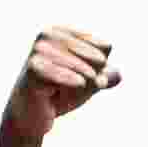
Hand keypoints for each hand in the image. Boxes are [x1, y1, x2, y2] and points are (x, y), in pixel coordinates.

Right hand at [5, 27, 120, 137]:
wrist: (30, 115)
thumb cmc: (59, 94)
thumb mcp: (88, 84)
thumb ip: (105, 76)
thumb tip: (117, 75)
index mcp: (63, 31)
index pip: (105, 47)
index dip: (100, 68)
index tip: (77, 75)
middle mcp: (49, 34)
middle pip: (98, 59)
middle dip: (93, 79)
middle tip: (70, 87)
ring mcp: (39, 50)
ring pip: (88, 72)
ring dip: (81, 89)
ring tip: (60, 92)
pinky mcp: (33, 68)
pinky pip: (72, 80)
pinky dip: (72, 89)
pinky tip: (57, 93)